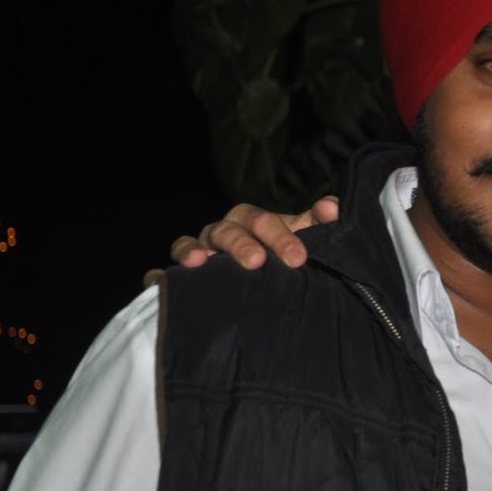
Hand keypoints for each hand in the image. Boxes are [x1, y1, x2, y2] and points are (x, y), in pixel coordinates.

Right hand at [169, 197, 341, 270]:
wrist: (269, 283)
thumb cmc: (286, 255)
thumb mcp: (306, 240)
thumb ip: (321, 224)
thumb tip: (333, 206)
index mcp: (253, 223)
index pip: (261, 220)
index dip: (278, 236)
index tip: (297, 258)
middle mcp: (224, 233)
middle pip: (227, 230)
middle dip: (241, 244)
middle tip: (257, 262)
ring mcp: (201, 254)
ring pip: (191, 244)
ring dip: (192, 249)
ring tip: (197, 261)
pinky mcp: (182, 280)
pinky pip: (165, 277)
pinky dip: (159, 277)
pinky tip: (158, 284)